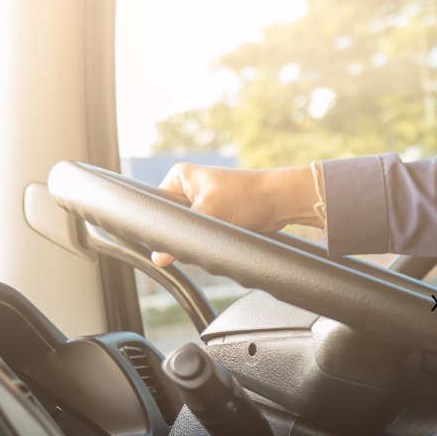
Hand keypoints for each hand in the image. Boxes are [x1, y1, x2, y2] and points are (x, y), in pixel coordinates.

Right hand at [150, 162, 322, 265]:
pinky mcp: (215, 219)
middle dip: (182, 233)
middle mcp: (188, 190)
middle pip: (172, 221)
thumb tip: (159, 258)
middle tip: (195, 237)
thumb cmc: (247, 195)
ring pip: (187, 231)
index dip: (160, 224)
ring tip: (211, 234)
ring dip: (196, 238)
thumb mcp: (209, 212)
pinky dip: (207, 242)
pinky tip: (216, 241)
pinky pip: (202, 236)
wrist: (279, 203)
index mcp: (180, 178)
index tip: (166, 239)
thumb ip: (183, 233)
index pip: (156, 205)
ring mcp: (202, 205)